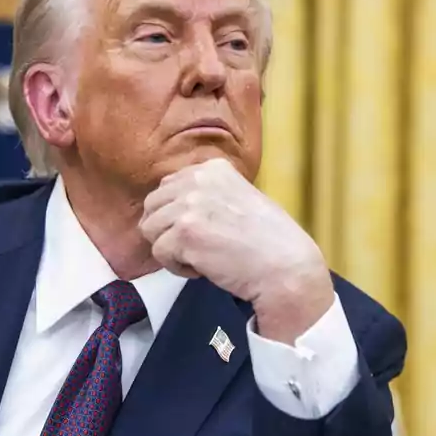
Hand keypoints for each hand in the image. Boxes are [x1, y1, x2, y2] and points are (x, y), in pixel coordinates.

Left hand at [139, 158, 334, 343]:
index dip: (176, 215)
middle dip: (167, 230)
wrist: (285, 267)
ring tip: (202, 256)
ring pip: (150, 230)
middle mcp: (199, 180)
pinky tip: (204, 267)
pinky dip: (177, 267)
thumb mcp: (239, 198)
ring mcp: (190, 205)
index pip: (167, 187)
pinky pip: (159, 253)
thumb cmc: (269, 241)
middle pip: (152, 206)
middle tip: (198, 246)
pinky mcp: (184, 233)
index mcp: (212, 168)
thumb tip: (170, 206)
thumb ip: (207, 194)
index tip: (202, 230)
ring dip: (171, 249)